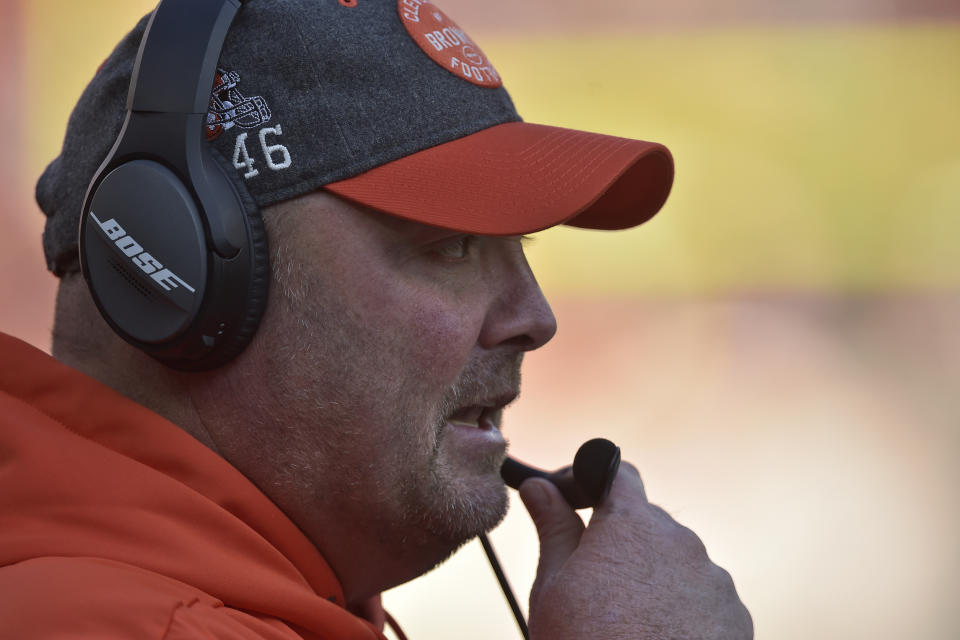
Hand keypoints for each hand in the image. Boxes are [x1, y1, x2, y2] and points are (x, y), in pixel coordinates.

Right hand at [519, 463, 752, 639]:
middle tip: (592, 584)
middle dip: (620, 544)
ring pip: (676, 564)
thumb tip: (540, 487)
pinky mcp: (736, 616)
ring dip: (653, 579)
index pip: (617, 473)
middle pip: (646, 525)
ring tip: (627, 625)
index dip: (593, 481)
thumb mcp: (554, 588)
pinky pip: (704, 599)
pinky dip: (682, 611)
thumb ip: (553, 528)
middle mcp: (679, 541)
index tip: (574, 502)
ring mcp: (714, 580)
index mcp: (630, 525)